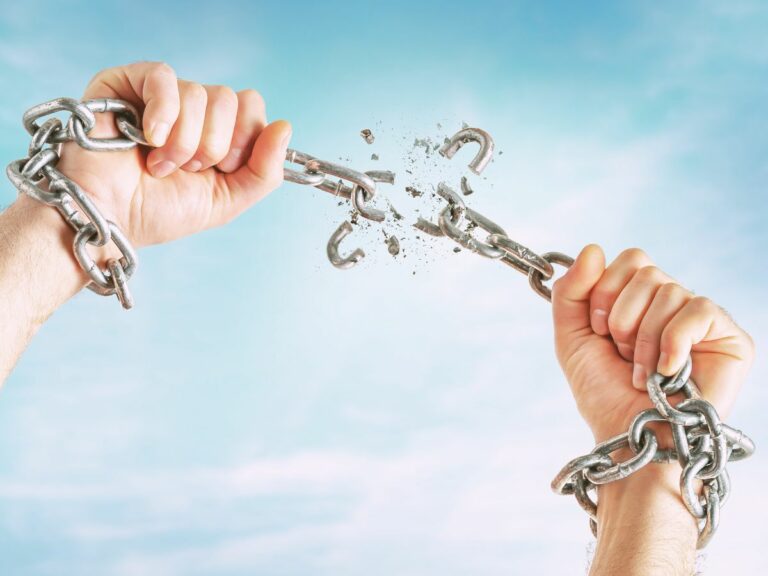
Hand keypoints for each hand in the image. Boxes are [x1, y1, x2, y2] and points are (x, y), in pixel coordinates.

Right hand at [54, 61, 291, 247]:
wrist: (109, 220)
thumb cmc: (158, 212)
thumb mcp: (227, 200)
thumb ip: (264, 171)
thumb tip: (285, 126)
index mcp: (217, 131)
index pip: (252, 107)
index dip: (244, 139)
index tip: (221, 168)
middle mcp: (192, 110)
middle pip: (231, 98)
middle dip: (214, 146)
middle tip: (187, 169)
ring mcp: (160, 95)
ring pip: (201, 93)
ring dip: (185, 142)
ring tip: (160, 165)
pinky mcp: (126, 83)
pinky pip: (163, 76)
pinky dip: (163, 113)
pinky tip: (149, 138)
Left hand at [551, 244, 753, 443]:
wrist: (630, 437)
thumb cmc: (603, 393)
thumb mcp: (572, 337)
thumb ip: (571, 291)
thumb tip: (593, 248)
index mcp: (641, 300)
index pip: (630, 259)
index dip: (605, 291)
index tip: (599, 331)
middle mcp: (673, 305)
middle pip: (646, 269)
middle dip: (621, 316)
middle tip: (622, 353)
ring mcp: (703, 322)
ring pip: (669, 290)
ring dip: (643, 338)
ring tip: (644, 373)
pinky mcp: (731, 340)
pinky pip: (699, 309)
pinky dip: (673, 342)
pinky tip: (669, 371)